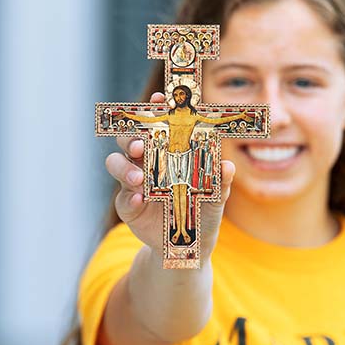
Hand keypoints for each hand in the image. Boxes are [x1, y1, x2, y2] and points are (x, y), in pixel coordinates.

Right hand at [104, 91, 235, 264]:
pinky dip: (129, 196)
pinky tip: (140, 199)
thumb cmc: (204, 212)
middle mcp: (148, 161)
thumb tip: (228, 166)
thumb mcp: (216, 197)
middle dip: (131, 136)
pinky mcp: (128, 205)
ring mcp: (135, 182)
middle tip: (140, 144)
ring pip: (116, 163)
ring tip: (139, 178)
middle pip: (129, 138)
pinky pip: (122, 197)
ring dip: (124, 167)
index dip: (157, 109)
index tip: (159, 99)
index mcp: (169, 151)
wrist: (190, 245)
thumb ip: (221, 182)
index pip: (159, 124)